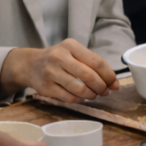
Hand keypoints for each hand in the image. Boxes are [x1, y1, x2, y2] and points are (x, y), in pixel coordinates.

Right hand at [0, 39, 119, 102]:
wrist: (30, 65)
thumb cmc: (59, 59)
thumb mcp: (74, 53)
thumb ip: (93, 65)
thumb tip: (114, 83)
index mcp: (71, 46)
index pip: (96, 61)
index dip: (109, 75)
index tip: (114, 84)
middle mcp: (59, 57)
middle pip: (88, 76)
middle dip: (101, 87)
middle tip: (105, 92)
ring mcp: (51, 72)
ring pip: (79, 89)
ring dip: (91, 95)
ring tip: (94, 94)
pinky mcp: (46, 87)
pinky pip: (69, 98)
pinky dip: (79, 100)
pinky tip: (81, 97)